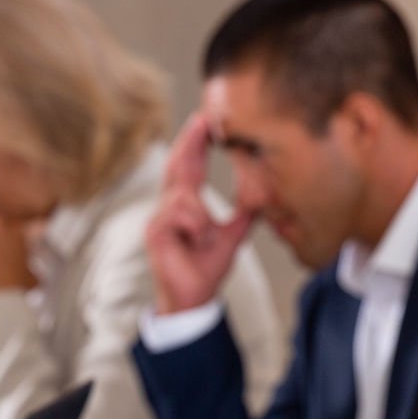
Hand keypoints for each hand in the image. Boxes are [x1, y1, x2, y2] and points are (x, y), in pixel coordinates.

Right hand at [146, 113, 254, 313]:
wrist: (193, 299)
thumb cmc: (206, 269)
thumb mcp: (232, 237)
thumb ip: (243, 217)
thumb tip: (261, 200)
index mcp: (187, 206)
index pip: (190, 167)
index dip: (197, 143)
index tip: (206, 120)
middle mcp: (170, 207)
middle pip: (177, 166)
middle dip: (189, 142)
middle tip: (201, 120)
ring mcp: (160, 219)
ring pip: (182, 195)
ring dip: (200, 211)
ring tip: (207, 234)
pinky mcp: (155, 233)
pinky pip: (177, 214)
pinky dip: (194, 223)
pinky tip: (200, 238)